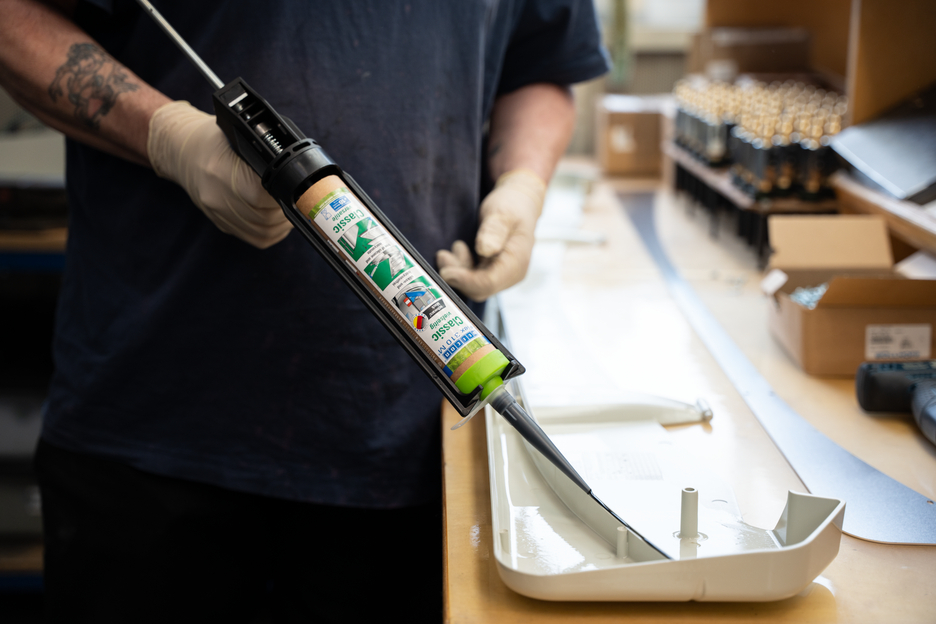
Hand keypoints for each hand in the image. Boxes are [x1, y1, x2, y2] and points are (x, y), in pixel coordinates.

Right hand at [147, 101, 291, 248]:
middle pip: (266, 217)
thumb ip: (263, 155)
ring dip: (282, 223)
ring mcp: (219, 215)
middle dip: (286, 208)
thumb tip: (295, 170)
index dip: (283, 193)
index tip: (293, 187)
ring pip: (264, 232)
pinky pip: (256, 238)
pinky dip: (273, 232)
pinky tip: (279, 220)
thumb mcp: (238, 136)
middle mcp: (217, 198)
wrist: (183, 152)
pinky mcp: (223, 225)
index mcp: (221, 172)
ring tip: (289, 207)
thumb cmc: (214, 139)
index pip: (263, 196)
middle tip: (296, 198)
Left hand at [436, 169, 545, 301]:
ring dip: (457, 271)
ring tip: (446, 252)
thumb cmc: (512, 205)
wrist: (519, 203)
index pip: (489, 282)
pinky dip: (461, 269)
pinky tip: (456, 251)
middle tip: (442, 256)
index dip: (465, 280)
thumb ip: (495, 230)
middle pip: (480, 289)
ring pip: (474, 285)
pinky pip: (473, 278)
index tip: (446, 271)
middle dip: (458, 276)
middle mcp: (511, 274)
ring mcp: (502, 274)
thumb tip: (485, 250)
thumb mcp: (503, 212)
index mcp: (516, 262)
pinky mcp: (492, 271)